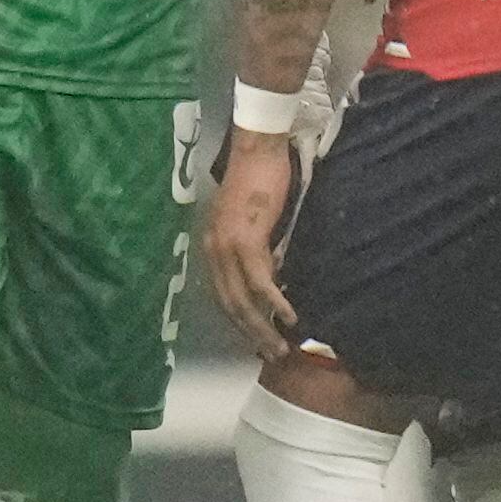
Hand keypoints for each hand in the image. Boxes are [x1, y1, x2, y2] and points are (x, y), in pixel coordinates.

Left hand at [203, 128, 300, 363]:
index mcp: (212, 245)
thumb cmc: (259, 178)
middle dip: (251, 333)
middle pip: (230, 304)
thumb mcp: (251, 219)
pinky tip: (289, 316)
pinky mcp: (247, 240)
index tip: (255, 339)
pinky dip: (275, 302)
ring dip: (263, 326)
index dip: (238, 320)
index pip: (222, 294)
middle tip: (271, 352)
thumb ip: (255, 246)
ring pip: (243, 299)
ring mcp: (228, 246)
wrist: (258, 149)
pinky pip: (261, 281)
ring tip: (281, 344)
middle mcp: (214, 250)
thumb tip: (272, 270)